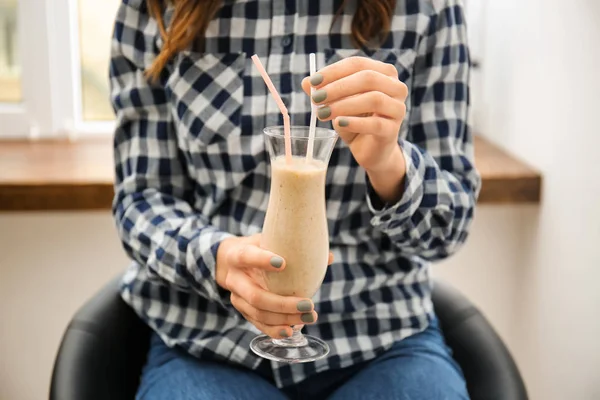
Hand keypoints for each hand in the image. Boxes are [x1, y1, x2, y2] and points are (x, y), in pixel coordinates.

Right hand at [216, 234, 333, 338]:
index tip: (284, 263)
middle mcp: (235, 278)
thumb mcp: (268, 240)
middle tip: (308, 304)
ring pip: (258, 313)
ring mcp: (237, 297)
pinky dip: (275, 329)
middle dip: (283, 304)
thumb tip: (329, 257)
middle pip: (255, 296)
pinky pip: (258, 323)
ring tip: (308, 317)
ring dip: (284, 318)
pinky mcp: (242, 310)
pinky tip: (292, 330)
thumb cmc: (257, 247)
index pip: (247, 257)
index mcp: (237, 255)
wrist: (229, 262)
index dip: (262, 260)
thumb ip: (293, 246)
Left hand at [302, 57, 407, 202]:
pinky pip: (376, 123)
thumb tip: (306, 82)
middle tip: (316, 98)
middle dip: (338, 87)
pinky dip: (355, 123)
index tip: (313, 82)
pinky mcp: (393, 130)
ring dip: (344, 105)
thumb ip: (325, 91)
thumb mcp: (338, 103)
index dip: (334, 71)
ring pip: (374, 99)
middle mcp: (396, 87)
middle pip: (368, 78)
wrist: (370, 149)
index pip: (358, 64)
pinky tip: (338, 124)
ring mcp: (398, 108)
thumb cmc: (355, 120)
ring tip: (322, 113)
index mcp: (383, 73)